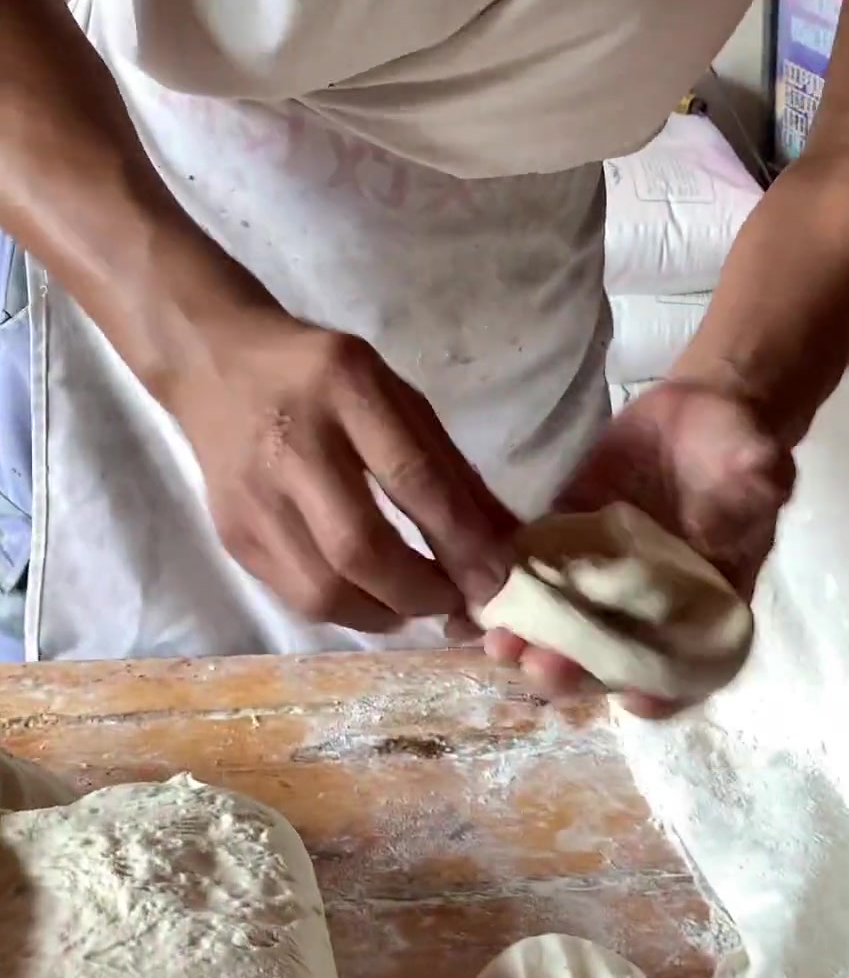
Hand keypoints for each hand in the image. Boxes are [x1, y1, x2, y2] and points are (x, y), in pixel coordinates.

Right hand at [172, 314, 514, 630]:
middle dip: (420, 593)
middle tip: (454, 603)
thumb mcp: (395, 396)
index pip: (412, 480)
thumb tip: (505, 545)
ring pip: (323, 590)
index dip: (460, 542)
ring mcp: (253, 496)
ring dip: (384, 614)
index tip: (496, 582)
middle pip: (360, 548)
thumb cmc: (323, 379)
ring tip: (414, 605)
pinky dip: (347, 609)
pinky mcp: (232, 535)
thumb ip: (451, 468)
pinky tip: (371, 597)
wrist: (214, 364)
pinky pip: (297, 596)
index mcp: (345, 388)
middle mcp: (293, 443)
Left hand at [484, 380, 794, 714]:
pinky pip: (533, 584)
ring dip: (532, 647)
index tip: (633, 696)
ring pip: (566, 633)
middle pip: (612, 662)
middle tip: (543, 667)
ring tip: (499, 643)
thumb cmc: (736, 446)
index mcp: (705, 608)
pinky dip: (505, 600)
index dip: (663, 691)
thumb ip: (756, 483)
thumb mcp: (753, 463)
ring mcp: (603, 585)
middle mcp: (650, 611)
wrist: (698, 410)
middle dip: (576, 673)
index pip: (686, 667)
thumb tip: (764, 478)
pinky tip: (473, 607)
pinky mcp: (565, 549)